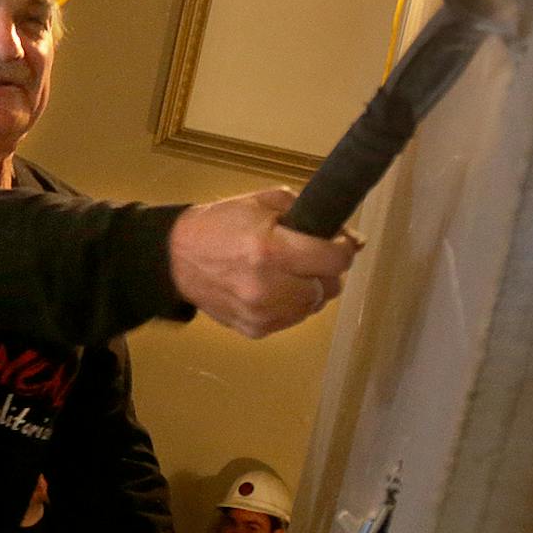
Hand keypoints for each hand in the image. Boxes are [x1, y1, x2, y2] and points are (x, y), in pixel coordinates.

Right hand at [169, 188, 361, 338]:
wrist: (176, 257)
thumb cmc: (220, 224)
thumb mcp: (263, 202)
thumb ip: (310, 214)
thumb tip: (356, 241)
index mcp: (271, 250)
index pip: (335, 260)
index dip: (341, 248)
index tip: (335, 242)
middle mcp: (268, 287)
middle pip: (330, 287)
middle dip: (323, 270)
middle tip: (304, 256)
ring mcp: (261, 313)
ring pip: (314, 306)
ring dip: (308, 289)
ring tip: (284, 273)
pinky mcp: (254, 329)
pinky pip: (292, 320)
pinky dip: (289, 305)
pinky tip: (270, 288)